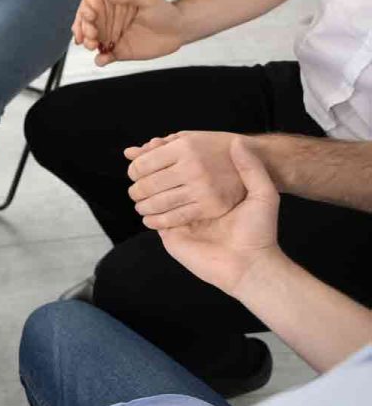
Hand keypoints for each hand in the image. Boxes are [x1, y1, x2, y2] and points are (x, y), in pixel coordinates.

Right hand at [93, 0, 185, 66]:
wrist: (179, 29)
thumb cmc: (164, 10)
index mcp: (115, 8)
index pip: (96, 10)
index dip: (88, 12)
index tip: (87, 15)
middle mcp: (111, 23)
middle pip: (92, 27)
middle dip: (86, 31)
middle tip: (89, 34)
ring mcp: (115, 38)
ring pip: (95, 42)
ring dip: (90, 44)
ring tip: (92, 46)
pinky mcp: (121, 52)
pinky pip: (106, 57)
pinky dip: (101, 59)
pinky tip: (101, 59)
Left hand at [126, 131, 246, 229]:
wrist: (261, 160)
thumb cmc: (216, 148)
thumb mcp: (189, 139)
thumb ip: (158, 147)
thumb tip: (129, 153)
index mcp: (184, 147)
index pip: (142, 164)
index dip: (133, 172)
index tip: (134, 176)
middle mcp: (193, 166)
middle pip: (147, 185)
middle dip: (135, 192)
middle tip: (135, 194)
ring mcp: (203, 187)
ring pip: (158, 203)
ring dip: (144, 208)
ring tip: (142, 207)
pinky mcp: (212, 206)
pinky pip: (175, 218)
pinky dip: (158, 221)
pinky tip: (152, 220)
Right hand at [158, 138, 281, 295]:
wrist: (250, 264)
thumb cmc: (259, 231)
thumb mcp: (262, 194)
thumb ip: (251, 167)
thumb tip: (238, 140)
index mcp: (210, 195)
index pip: (186, 171)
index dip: (174, 157)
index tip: (165, 140)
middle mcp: (192, 205)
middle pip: (167, 182)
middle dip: (154, 167)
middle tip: (148, 150)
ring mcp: (180, 221)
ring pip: (155, 198)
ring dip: (147, 185)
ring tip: (142, 170)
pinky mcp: (170, 235)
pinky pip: (153, 219)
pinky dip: (148, 207)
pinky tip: (144, 191)